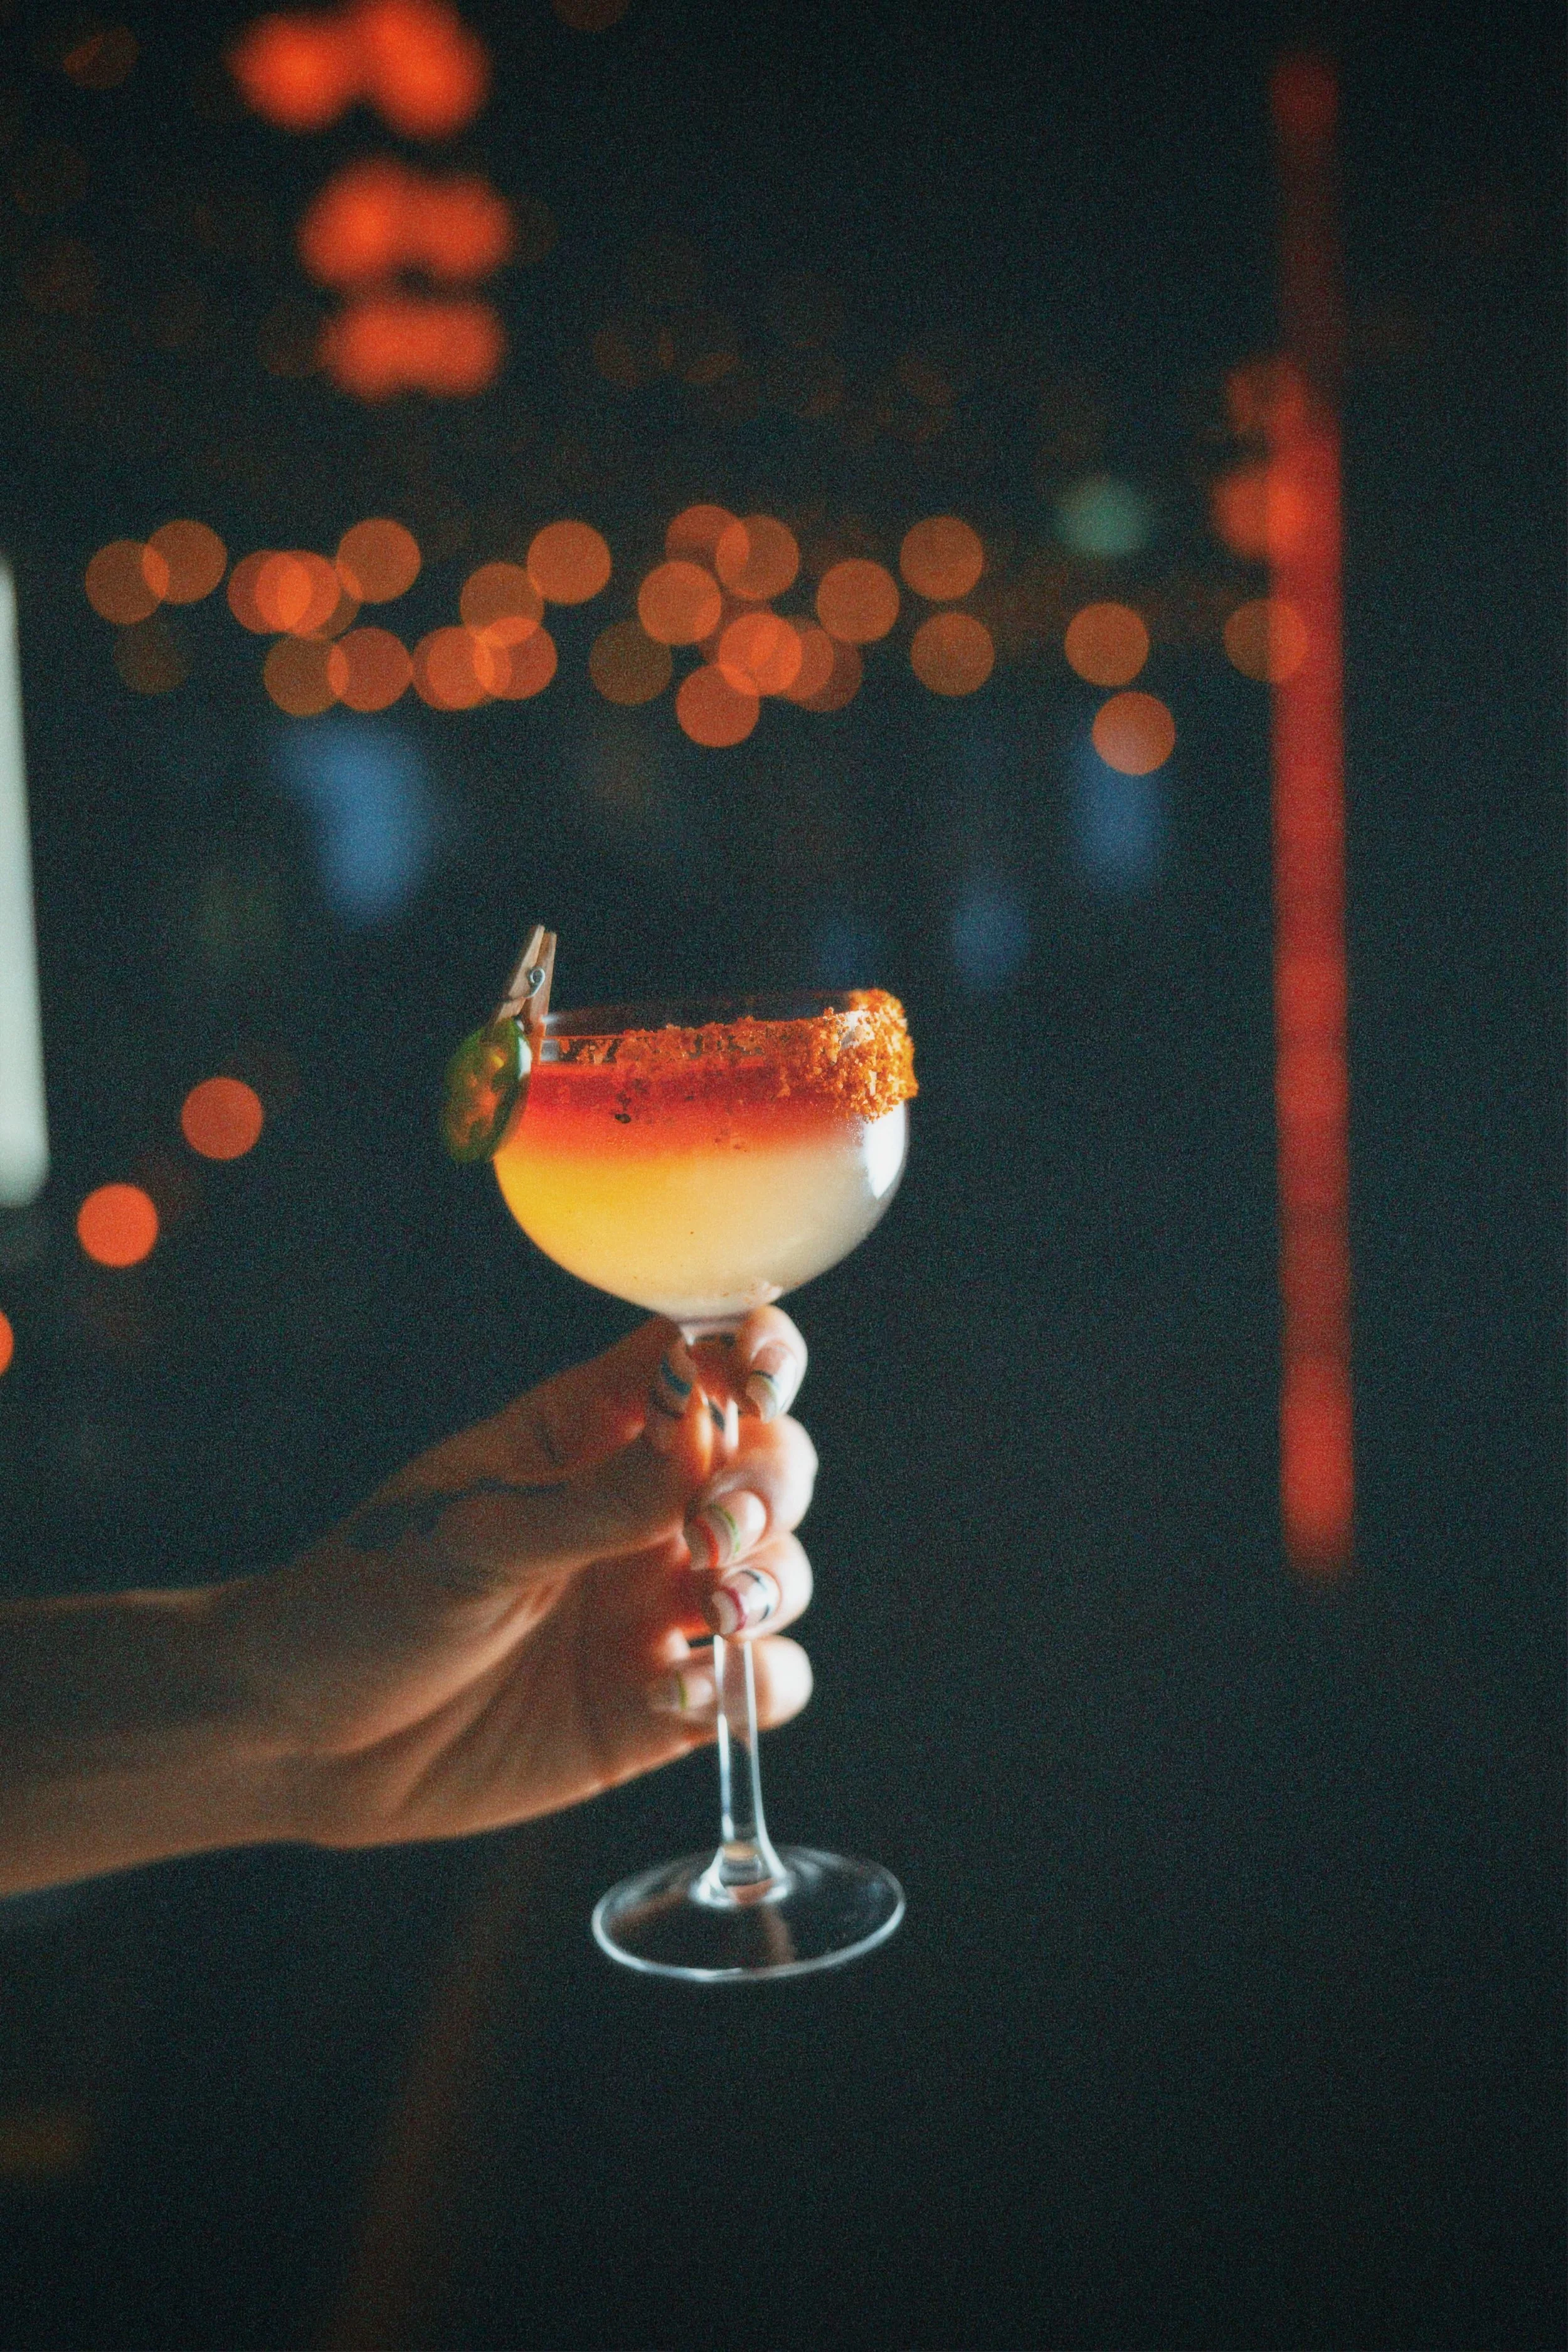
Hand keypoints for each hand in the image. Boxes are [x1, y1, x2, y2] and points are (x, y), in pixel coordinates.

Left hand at [235, 1310, 815, 1849]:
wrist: (298, 1741)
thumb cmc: (362, 1602)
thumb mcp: (468, 1537)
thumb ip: (594, 1496)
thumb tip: (704, 1424)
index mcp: (587, 1436)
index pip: (701, 1363)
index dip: (755, 1352)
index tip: (761, 1378)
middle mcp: (639, 1514)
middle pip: (769, 1462)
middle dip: (769, 1483)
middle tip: (713, 1529)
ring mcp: (654, 1608)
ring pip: (780, 1569)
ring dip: (772, 1580)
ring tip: (712, 1611)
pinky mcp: (659, 1708)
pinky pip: (760, 1687)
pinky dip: (754, 1686)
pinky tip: (677, 1696)